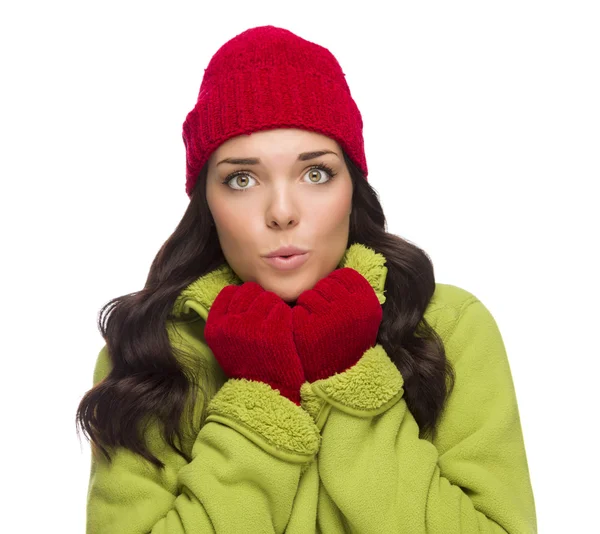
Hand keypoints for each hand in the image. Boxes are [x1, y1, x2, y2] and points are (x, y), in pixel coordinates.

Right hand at [204, 281, 304, 404]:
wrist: (267, 393)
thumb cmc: (248, 368)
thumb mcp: (225, 345)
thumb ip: (227, 320)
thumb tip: (238, 292)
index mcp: (214, 328)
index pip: (228, 293)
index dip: (242, 297)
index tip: (249, 310)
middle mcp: (230, 325)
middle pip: (249, 290)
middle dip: (259, 300)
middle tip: (265, 318)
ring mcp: (252, 326)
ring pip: (267, 296)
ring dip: (274, 307)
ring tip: (274, 326)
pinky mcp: (274, 330)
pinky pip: (282, 308)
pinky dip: (285, 317)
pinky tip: (283, 330)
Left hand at [292, 267, 382, 382]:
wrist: (331, 376)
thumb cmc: (344, 340)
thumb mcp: (359, 314)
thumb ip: (355, 290)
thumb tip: (350, 253)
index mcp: (369, 304)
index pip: (344, 276)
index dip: (336, 290)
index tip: (339, 309)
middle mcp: (354, 310)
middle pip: (327, 283)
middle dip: (322, 298)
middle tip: (327, 321)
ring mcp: (332, 318)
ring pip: (312, 293)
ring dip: (310, 307)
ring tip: (319, 327)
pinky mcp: (310, 327)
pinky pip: (300, 305)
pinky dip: (300, 315)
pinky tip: (308, 332)